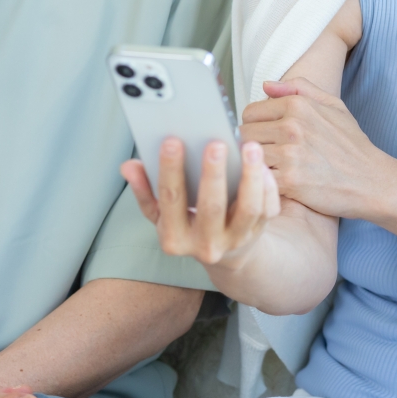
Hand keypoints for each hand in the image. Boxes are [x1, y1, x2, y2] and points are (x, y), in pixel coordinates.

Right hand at [123, 138, 281, 265]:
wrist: (225, 256)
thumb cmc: (189, 225)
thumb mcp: (160, 214)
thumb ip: (144, 190)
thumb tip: (129, 166)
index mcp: (174, 237)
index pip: (170, 200)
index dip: (170, 170)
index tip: (171, 140)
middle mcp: (205, 244)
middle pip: (211, 207)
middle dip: (213, 174)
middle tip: (215, 143)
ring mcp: (235, 240)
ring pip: (247, 208)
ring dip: (249, 175)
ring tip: (248, 147)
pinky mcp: (258, 233)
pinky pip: (267, 209)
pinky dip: (267, 186)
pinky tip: (261, 164)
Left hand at [241, 79, 395, 219]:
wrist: (372, 180)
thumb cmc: (352, 144)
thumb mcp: (334, 106)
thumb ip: (299, 88)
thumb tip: (266, 85)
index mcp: (297, 105)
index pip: (250, 112)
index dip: (255, 126)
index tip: (267, 138)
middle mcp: (291, 126)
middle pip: (244, 134)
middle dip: (252, 146)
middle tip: (267, 157)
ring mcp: (289, 154)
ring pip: (247, 156)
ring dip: (255, 165)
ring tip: (269, 170)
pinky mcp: (289, 181)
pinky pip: (258, 178)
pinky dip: (262, 183)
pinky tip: (275, 184)